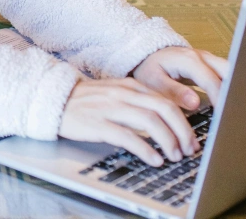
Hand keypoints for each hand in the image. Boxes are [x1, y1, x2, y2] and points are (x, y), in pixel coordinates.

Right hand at [58, 78, 198, 166]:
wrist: (53, 100)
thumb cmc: (86, 101)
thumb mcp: (115, 93)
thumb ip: (138, 101)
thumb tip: (164, 118)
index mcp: (131, 86)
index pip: (166, 101)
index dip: (184, 121)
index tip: (192, 138)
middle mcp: (124, 94)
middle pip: (164, 109)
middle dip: (182, 131)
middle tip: (189, 149)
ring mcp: (110, 108)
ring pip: (150, 122)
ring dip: (168, 141)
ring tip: (174, 156)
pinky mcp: (98, 124)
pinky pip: (128, 137)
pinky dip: (145, 149)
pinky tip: (154, 159)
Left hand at [132, 47, 229, 110]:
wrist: (149, 57)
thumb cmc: (150, 69)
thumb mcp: (154, 81)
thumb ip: (173, 92)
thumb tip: (195, 103)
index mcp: (189, 60)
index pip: (211, 80)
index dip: (220, 98)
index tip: (224, 115)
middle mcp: (203, 57)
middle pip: (230, 71)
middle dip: (235, 91)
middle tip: (235, 113)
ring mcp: (210, 61)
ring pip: (232, 72)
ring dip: (235, 89)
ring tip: (235, 111)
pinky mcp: (212, 67)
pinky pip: (227, 76)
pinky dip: (231, 89)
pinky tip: (230, 105)